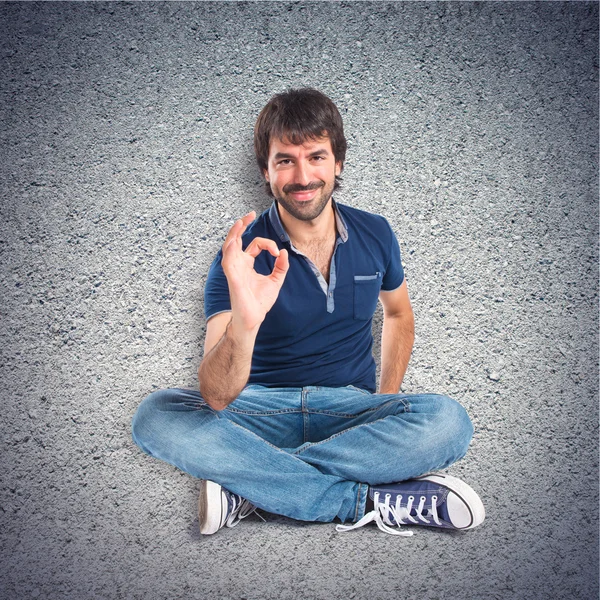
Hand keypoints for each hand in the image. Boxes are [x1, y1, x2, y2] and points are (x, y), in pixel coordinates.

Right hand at [221, 211, 288, 331]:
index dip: (267, 244)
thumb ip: (281, 266)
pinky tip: (234, 240)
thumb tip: (283, 251)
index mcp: (247, 263)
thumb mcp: (276, 281)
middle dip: (241, 225)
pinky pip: (227, 259)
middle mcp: (238, 263)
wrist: (253, 318)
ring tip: (241, 221)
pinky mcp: (232, 276)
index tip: (277, 253)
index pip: (255, 244)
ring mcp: (233, 269)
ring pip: (229, 245)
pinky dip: (230, 248)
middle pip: (236, 239)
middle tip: (250, 214)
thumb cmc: (260, 302)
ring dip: (234, 232)